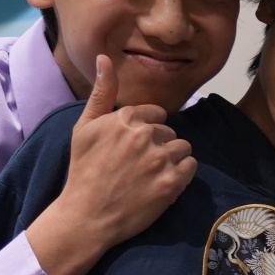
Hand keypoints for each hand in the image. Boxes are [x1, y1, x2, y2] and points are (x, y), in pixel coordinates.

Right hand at [27, 55, 196, 274]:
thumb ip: (101, 92)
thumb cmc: (83, 171)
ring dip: (172, 160)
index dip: (147, 132)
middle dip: (160, 146)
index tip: (133, 150)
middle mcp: (144, 134)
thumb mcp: (84, 127)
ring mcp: (159, 159)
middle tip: (139, 167)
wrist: (87, 216)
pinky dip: (181, 176)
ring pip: (183, 148)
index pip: (156, 115)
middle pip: (170, 133)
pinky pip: (191, 167)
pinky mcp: (171, 182)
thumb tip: (104, 58)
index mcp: (125, 118)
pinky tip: (162, 184)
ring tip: (151, 175)